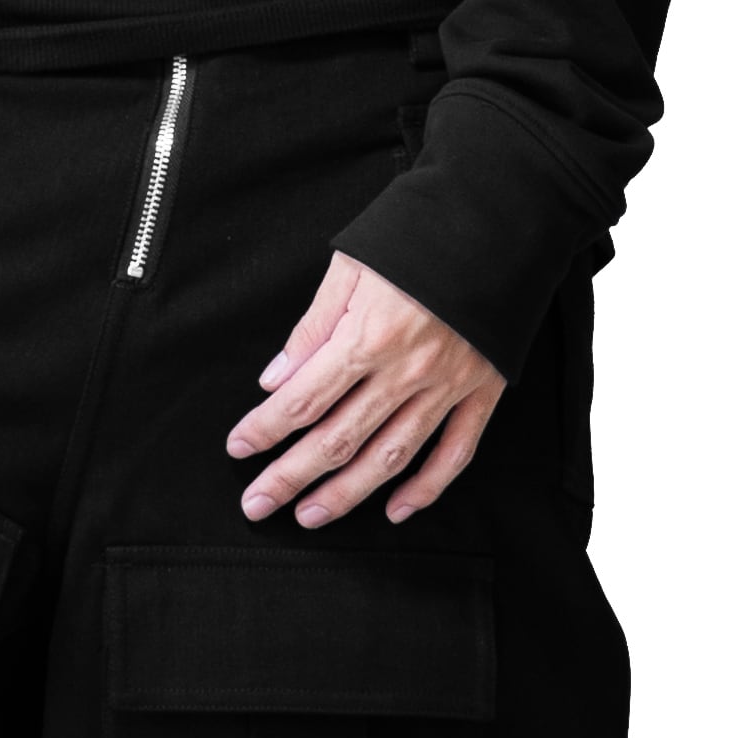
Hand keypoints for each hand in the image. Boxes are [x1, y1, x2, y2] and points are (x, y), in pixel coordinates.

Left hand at [227, 254, 504, 527]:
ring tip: (311, 515)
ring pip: (390, 456)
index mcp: (368, 337)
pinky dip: (427, 487)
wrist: (498, 222)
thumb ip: (313, 328)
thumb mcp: (352, 266)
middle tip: (258, 503)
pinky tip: (397, 510)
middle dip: (291, 476)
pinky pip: (455, 451)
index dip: (266, 429)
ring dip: (347, 493)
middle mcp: (406, 371)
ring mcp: (447, 387)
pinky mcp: (482, 392)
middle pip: (338, 438)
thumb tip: (276, 379)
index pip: (304, 400)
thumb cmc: (419, 237)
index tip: (239, 448)